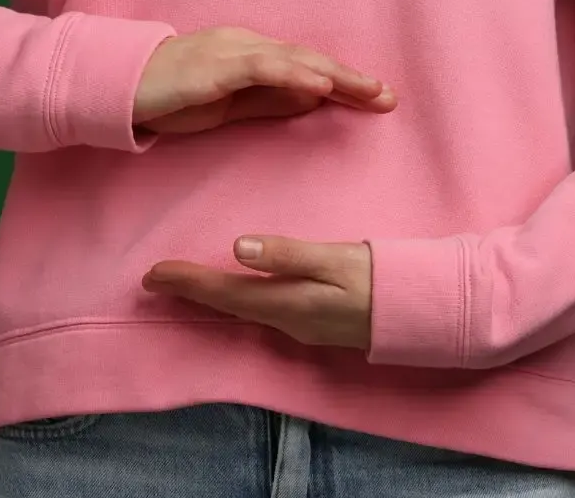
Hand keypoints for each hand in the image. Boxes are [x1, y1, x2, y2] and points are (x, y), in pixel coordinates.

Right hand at [133, 26, 396, 134]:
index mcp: (250, 54)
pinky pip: (262, 68)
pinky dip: (294, 75)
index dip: (344, 82)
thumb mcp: (228, 106)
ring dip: (334, 76)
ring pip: (293, 60)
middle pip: (308, 60)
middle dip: (350, 79)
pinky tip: (319, 86)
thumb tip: (312, 104)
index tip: (377, 98)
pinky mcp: (215, 67)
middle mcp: (246, 45)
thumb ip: (268, 102)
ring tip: (368, 91)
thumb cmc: (169, 96)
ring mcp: (231, 52)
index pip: (306, 67)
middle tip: (388, 97)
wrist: (118, 88)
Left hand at [142, 235, 372, 351]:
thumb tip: (238, 248)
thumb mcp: (336, 260)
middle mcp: (288, 322)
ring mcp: (302, 326)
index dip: (187, 283)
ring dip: (212, 296)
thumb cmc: (381, 279)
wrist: (423, 312)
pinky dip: (238, 299)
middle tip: (155, 279)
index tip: (151, 275)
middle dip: (192, 291)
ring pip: (244, 310)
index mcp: (288, 305)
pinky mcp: (315, 322)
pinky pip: (262, 311)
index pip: (225, 293)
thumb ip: (288, 254)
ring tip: (184, 282)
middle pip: (228, 306)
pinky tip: (235, 291)